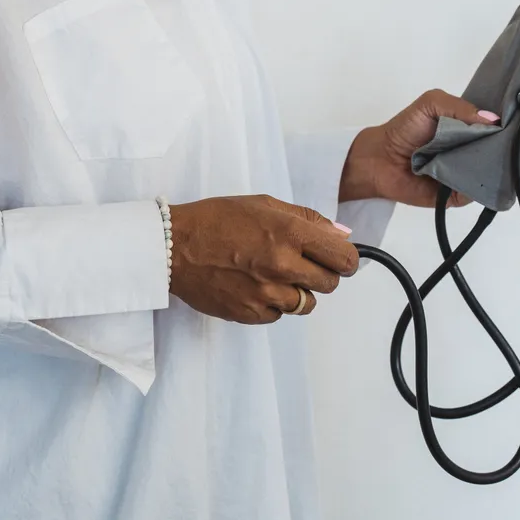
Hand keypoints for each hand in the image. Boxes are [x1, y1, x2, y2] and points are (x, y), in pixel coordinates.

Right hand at [168, 195, 357, 323]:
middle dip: (322, 273)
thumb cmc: (217, 220)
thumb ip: (307, 219)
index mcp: (289, 233)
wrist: (174, 247)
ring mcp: (266, 293)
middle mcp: (282, 265)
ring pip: (307, 304)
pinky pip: (279, 315)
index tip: (338, 258)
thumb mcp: (264, 204)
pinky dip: (273, 304)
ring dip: (298, 291)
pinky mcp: (251, 313)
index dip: (345, 258)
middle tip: (301, 264)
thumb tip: (343, 234)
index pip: (344, 257)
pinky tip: (255, 285)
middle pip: (331, 283)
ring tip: (273, 275)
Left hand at [339, 89, 498, 206]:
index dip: (508, 126)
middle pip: (500, 152)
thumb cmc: (405, 129)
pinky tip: (480, 175)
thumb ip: (459, 106)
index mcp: (469, 129)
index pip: (498, 129)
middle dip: (506, 147)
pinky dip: (479, 185)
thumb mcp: (431, 103)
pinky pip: (476, 193)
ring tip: (500, 158)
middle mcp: (472, 152)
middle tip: (514, 143)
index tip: (519, 124)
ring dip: (495, 167)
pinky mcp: (458, 195)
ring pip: (492, 174)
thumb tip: (493, 119)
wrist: (380, 159)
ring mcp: (466, 174)